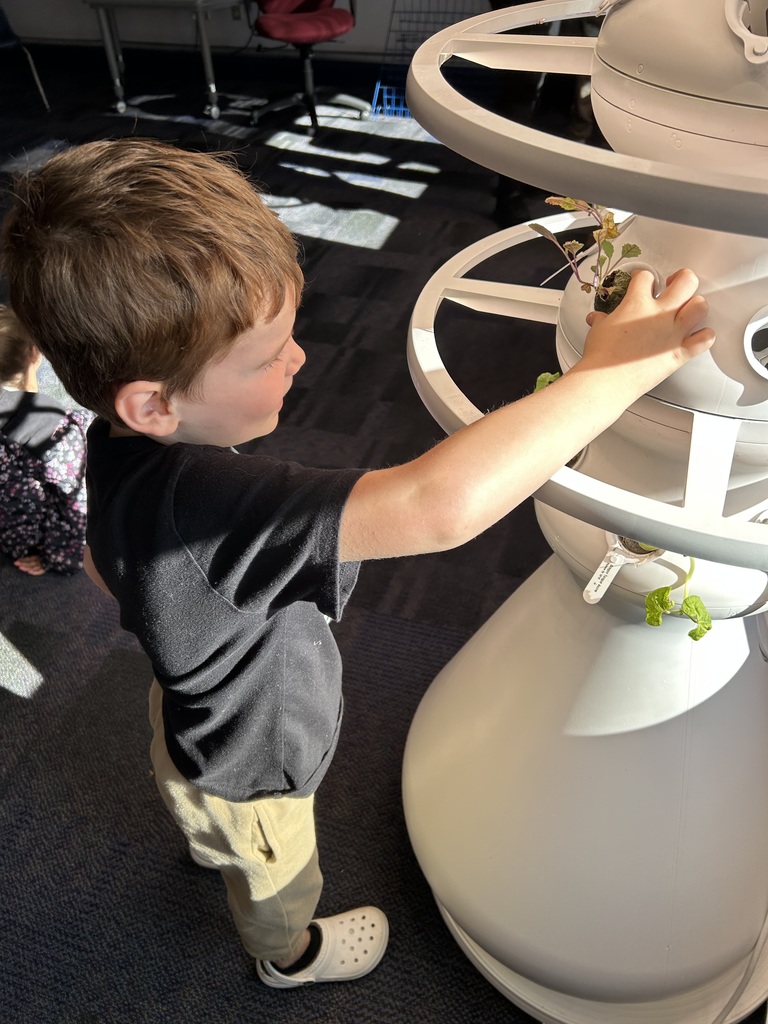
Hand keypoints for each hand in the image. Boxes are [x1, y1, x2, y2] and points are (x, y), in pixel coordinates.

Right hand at [582, 268, 714, 392]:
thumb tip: (598, 318)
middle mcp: (659, 315)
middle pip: (686, 281)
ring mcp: (672, 334)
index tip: (641, 280)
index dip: (642, 276)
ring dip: (696, 304)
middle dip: (681, 278)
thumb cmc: (600, 358)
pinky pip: (705, 340)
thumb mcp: (598, 330)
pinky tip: (696, 335)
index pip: (646, 277)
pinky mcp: (679, 354)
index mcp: (637, 304)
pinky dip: (704, 336)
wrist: (606, 382)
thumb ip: (602, 320)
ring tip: (687, 308)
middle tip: (674, 284)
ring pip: (700, 306)